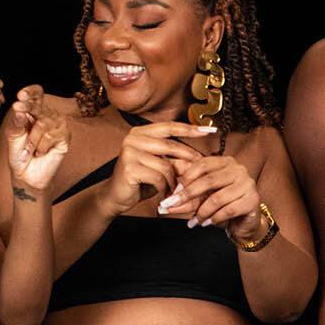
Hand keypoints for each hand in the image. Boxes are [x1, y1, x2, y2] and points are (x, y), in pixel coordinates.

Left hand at [4, 86, 68, 193]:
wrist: (27, 174)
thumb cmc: (20, 153)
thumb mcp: (12, 136)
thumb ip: (15, 122)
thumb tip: (18, 110)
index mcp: (34, 111)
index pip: (37, 94)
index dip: (30, 91)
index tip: (20, 96)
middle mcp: (48, 115)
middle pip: (40, 105)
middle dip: (27, 109)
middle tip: (18, 114)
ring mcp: (58, 125)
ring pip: (43, 123)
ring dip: (32, 139)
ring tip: (31, 149)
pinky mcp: (65, 136)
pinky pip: (51, 135)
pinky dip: (42, 146)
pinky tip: (41, 152)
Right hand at [98, 121, 212, 217]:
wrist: (115, 197)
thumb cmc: (139, 181)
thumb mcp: (158, 165)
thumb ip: (172, 157)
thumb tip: (199, 157)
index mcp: (140, 132)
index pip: (169, 127)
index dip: (190, 129)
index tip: (209, 130)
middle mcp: (133, 138)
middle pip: (171, 146)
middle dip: (187, 161)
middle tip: (198, 172)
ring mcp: (130, 152)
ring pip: (166, 165)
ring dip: (174, 181)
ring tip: (174, 189)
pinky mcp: (130, 168)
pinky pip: (159, 178)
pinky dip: (165, 188)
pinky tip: (164, 194)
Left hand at [158, 155, 265, 240]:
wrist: (245, 222)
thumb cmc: (223, 205)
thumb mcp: (205, 194)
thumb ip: (189, 190)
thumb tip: (167, 197)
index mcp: (225, 162)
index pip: (202, 165)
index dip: (186, 179)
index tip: (172, 193)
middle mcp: (238, 170)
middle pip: (208, 181)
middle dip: (188, 195)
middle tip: (172, 206)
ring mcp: (247, 184)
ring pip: (217, 198)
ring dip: (201, 212)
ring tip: (193, 222)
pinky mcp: (252, 200)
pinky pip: (228, 210)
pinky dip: (214, 218)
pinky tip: (207, 223)